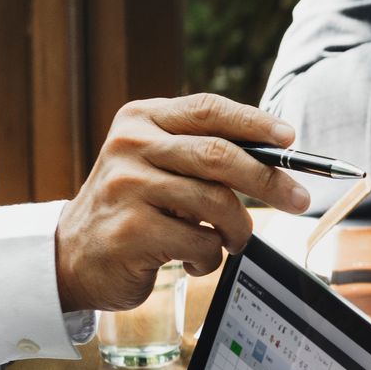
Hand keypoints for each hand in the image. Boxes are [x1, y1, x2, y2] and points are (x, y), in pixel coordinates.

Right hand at [55, 94, 313, 312]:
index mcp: (141, 119)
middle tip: (299, 199)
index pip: (208, 109)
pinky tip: (196, 259)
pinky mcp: (131, 230)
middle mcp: (131, 146)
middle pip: (219, 155)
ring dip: (238, 230)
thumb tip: (278, 157)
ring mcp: (128, 187)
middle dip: (268, 180)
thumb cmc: (132, 208)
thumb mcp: (156, 165)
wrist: (71, 255)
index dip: (255, 122)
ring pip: (216, 203)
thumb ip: (202, 152)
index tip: (290, 140)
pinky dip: (211, 257)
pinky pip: (200, 242)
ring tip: (233, 241)